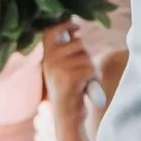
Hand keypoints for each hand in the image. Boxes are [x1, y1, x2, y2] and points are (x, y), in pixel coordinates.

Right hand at [40, 25, 103, 140]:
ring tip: (82, 82)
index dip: (64, 25)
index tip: (76, 26)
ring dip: (90, 68)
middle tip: (80, 72)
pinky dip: (94, 78)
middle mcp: (50, 61)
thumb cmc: (69, 90)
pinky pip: (91, 69)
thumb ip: (66, 51)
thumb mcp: (62, 68)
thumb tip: (74, 30)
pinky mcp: (71, 76)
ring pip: (86, 56)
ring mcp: (60, 69)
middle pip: (78, 43)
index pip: (50, 32)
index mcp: (47, 58)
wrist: (67, 115)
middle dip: (85, 55)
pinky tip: (85, 89)